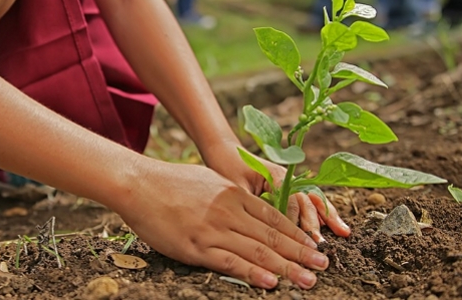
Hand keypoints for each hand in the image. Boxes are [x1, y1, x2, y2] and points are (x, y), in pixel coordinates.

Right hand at [115, 161, 329, 288]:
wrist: (138, 184)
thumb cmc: (170, 182)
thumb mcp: (209, 180)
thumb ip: (231, 196)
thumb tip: (249, 207)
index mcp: (233, 194)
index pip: (274, 218)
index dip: (297, 234)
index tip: (314, 246)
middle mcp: (229, 211)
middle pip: (272, 236)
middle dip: (301, 253)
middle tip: (323, 266)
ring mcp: (213, 229)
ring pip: (257, 251)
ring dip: (286, 267)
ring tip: (308, 279)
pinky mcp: (196, 246)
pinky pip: (230, 262)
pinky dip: (253, 273)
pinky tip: (271, 282)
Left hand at [200, 141, 350, 242]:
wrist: (225, 152)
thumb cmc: (227, 168)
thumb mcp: (235, 187)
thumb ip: (251, 204)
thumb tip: (261, 227)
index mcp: (275, 175)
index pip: (290, 200)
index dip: (294, 221)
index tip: (297, 240)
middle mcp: (287, 178)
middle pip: (306, 200)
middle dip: (315, 222)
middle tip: (320, 243)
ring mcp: (290, 182)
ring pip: (313, 200)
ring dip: (327, 217)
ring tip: (343, 232)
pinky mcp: (289, 188)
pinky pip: (309, 201)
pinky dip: (322, 213)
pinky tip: (335, 225)